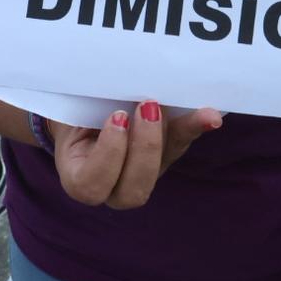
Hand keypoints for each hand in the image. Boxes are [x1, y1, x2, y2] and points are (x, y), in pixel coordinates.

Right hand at [51, 102, 221, 209]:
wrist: (85, 108)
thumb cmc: (73, 112)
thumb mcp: (71, 111)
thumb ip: (83, 108)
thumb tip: (103, 89)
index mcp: (80, 178)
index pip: (91, 185)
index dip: (108, 155)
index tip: (116, 117)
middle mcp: (114, 187)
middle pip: (133, 191)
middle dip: (144, 148)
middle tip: (147, 106)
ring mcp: (144, 171)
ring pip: (160, 168)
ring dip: (170, 135)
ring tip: (169, 103)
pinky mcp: (167, 152)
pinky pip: (181, 143)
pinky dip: (195, 127)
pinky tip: (210, 116)